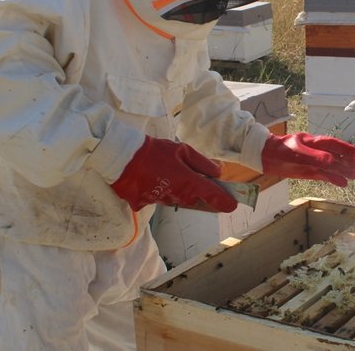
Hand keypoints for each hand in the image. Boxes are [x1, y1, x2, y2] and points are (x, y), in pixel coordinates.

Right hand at [109, 136, 237, 212]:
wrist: (122, 157)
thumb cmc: (155, 151)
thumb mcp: (182, 150)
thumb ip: (202, 163)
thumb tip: (218, 172)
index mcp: (188, 181)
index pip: (212, 195)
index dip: (224, 201)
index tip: (233, 205)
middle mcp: (177, 195)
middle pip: (194, 198)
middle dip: (197, 191)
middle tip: (192, 176)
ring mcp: (161, 201)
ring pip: (178, 198)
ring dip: (178, 190)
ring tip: (168, 172)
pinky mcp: (146, 203)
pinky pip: (160, 198)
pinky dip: (160, 190)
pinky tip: (153, 177)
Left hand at [261, 132, 354, 186]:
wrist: (264, 156)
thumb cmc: (279, 150)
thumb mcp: (296, 153)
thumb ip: (313, 156)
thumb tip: (331, 160)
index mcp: (312, 142)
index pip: (332, 144)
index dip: (344, 148)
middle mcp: (314, 151)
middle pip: (334, 156)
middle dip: (346, 161)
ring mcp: (311, 161)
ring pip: (330, 166)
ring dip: (342, 171)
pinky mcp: (307, 171)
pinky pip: (322, 175)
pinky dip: (332, 179)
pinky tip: (342, 183)